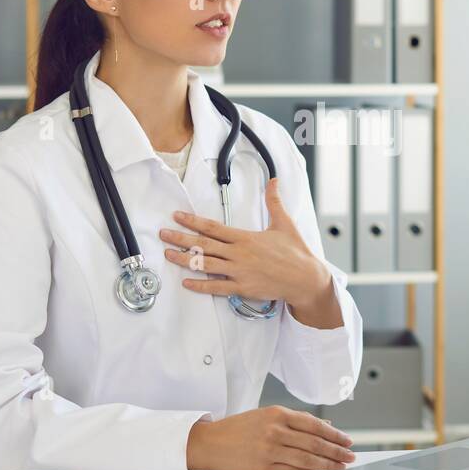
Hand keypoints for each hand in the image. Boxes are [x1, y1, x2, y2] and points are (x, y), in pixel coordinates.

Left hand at [159, 177, 331, 309]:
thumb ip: (274, 202)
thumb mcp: (284, 223)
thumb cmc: (295, 252)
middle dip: (181, 239)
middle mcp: (238, 254)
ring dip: (185, 260)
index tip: (178, 216)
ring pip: (206, 265)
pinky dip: (200, 286)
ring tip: (168, 255)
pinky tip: (186, 283)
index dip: (193, 221)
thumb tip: (274, 181)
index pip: (213, 227)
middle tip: (163, 234)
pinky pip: (216, 288)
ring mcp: (239, 272)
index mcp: (245, 238)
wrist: (305, 278)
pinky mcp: (242, 288)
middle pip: (204, 245)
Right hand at [186, 406, 355, 469]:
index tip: (347, 441)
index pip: (314, 425)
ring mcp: (269, 450)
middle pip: (314, 442)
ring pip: (306, 458)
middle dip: (336, 451)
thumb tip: (325, 427)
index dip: (334, 435)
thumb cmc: (238, 428)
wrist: (210, 443)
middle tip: (350, 456)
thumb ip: (295, 420)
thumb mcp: (266, 415)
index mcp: (277, 414)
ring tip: (340, 467)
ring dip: (327, 464)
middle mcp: (275, 430)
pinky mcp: (263, 468)